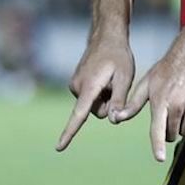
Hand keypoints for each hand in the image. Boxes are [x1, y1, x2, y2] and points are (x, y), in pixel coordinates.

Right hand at [56, 33, 134, 151]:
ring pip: (92, 106)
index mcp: (88, 87)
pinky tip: (103, 77)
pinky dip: (98, 92)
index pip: (79, 115)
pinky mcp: (75, 85)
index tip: (59, 147)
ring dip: (103, 97)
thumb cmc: (118, 57)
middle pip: (95, 112)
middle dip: (107, 104)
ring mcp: (74, 86)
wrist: (106, 37)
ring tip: (109, 78)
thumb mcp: (124, 78)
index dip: (70, 132)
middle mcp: (77, 87)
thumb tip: (113, 121)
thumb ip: (118, 100)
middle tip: (114, 84)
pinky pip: (89, 98)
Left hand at [112, 46, 184, 161]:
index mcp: (160, 102)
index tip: (160, 158)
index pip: (158, 128)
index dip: (158, 145)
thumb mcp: (146, 85)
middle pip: (172, 135)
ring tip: (179, 109)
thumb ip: (132, 105)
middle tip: (167, 116)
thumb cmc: (165, 71)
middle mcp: (177, 106)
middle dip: (168, 131)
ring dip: (182, 127)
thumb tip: (116, 118)